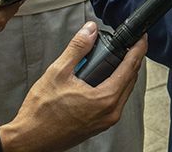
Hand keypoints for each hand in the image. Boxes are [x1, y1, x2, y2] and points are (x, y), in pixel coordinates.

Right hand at [0, 22, 146, 151]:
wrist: (29, 140)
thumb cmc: (40, 113)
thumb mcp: (58, 72)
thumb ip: (77, 48)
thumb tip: (89, 30)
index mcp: (105, 99)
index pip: (130, 67)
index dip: (138, 49)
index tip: (141, 37)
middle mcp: (110, 113)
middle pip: (130, 79)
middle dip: (132, 59)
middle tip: (130, 44)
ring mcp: (106, 121)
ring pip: (124, 91)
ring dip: (124, 74)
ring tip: (119, 58)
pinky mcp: (99, 125)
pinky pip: (115, 101)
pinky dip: (115, 86)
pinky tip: (106, 78)